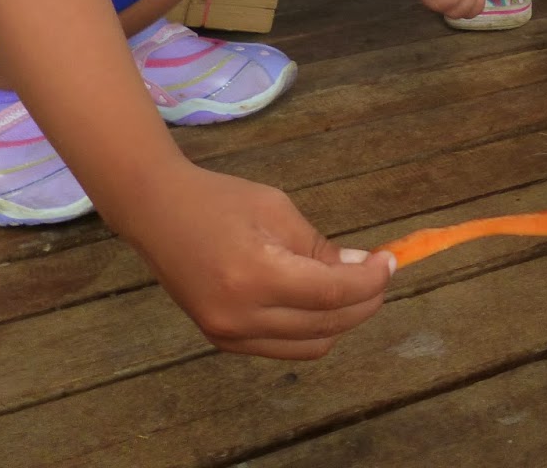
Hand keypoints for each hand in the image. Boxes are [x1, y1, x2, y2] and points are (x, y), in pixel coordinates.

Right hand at [119, 162, 393, 359]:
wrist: (156, 212)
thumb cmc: (219, 199)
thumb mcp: (277, 210)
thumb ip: (319, 247)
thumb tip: (362, 270)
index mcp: (256, 275)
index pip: (332, 293)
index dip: (370, 281)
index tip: (390, 262)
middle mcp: (242, 316)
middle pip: (327, 324)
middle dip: (364, 301)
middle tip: (379, 273)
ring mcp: (229, 335)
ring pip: (310, 345)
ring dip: (341, 320)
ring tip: (352, 287)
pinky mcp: (222, 341)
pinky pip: (283, 347)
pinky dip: (311, 329)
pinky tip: (318, 300)